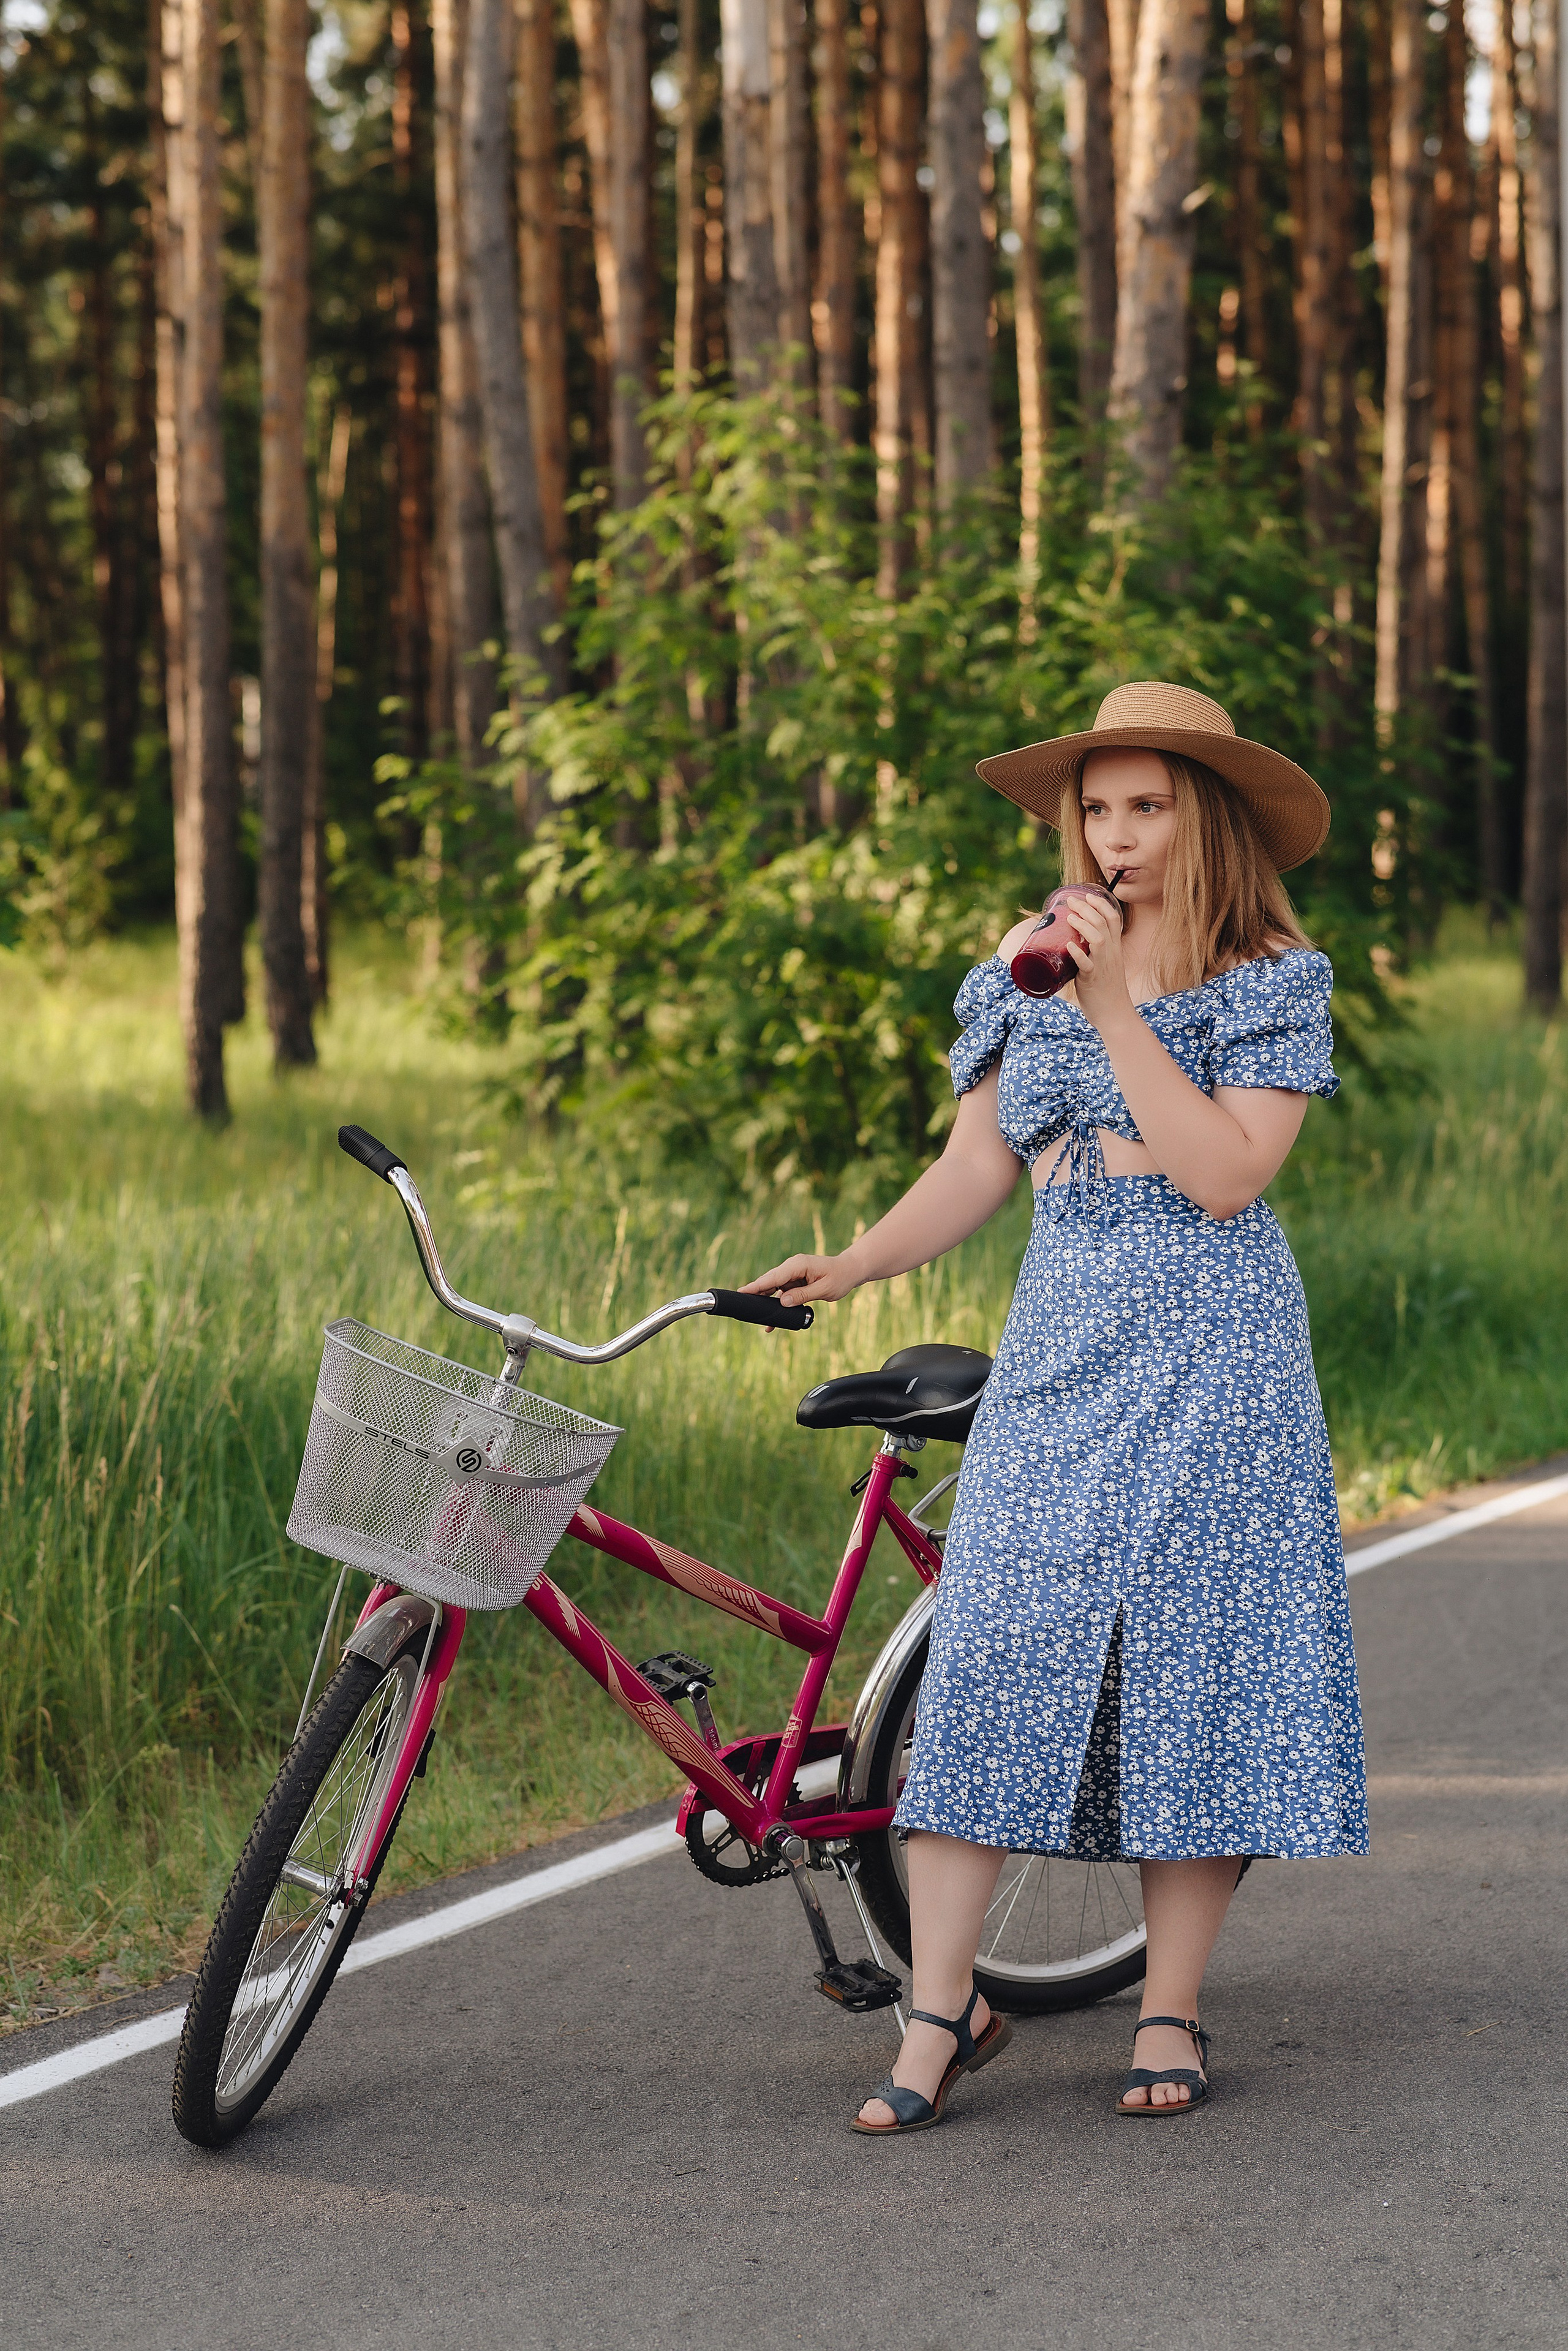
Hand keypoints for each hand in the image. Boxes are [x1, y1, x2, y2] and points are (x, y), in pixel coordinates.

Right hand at [740, 1252, 859, 1308]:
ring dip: (766, 1301)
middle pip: (769, 1281)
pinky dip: (777, 1303)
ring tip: (760, 1319)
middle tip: (744, 1307)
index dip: (757, 1286)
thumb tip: (782, 1302)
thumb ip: (802, 1295)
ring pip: (774, 1288)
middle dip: (757, 1294)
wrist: (849, 1271)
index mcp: (798, 1265)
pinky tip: (774, 1318)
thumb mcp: (824, 1289)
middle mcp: (792, 1267)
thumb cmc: (840, 1277)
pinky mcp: (795, 1280)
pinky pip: (782, 1292)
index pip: (774, 1277)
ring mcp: (793, 1273)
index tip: (742, 1292)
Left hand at [1061, 891, 1134, 1030]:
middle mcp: (1111, 953)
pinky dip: (1078, 954)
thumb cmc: (1107, 990)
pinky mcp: (1092, 979)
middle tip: (1071, 900)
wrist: (1115, 1014)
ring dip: (1083, 926)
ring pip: (1097, 939)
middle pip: (1103, 923)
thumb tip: (1073, 942)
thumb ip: (1094, 952)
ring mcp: (1103, 966)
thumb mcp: (1106, 965)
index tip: (1088, 894)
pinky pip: (1086, 964)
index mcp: (1114, 948)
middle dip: (1087, 908)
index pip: (1113, 918)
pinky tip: (1069, 946)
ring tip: (1070, 918)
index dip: (1101, 903)